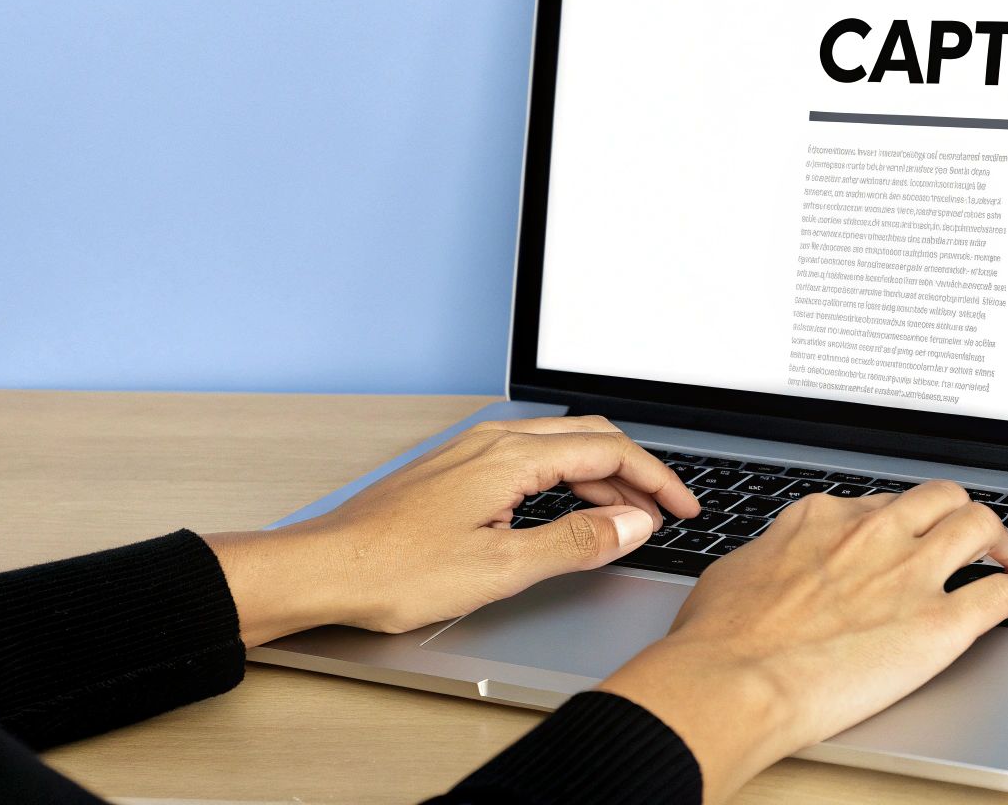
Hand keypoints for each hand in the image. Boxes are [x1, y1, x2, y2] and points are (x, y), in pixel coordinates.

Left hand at [203, 416, 699, 644]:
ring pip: (557, 448)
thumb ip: (575, 542)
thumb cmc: (395, 570)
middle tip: (664, 511)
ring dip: (599, 476)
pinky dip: (564, 479)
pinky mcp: (453, 471)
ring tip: (624, 517)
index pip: (608, 450)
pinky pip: (528, 459)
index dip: (655, 480)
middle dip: (634, 471)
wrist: (324, 569)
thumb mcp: (502, 567)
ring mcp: (469, 453)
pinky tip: (564, 511)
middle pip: (587, 437)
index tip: (683, 508)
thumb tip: (632, 523)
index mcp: (510, 457)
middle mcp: (491, 443)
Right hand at [597, 482, 1007, 802]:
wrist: (732, 679)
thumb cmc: (719, 639)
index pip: (881, 504)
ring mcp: (910, 574)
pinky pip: (1003, 594)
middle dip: (958, 513)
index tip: (908, 534)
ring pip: (980, 525)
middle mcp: (873, 534)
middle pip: (939, 498)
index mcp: (823, 520)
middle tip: (968, 536)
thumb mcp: (737, 573)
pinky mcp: (939, 623)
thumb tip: (773, 570)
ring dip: (1003, 540)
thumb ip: (772, 561)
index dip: (901, 521)